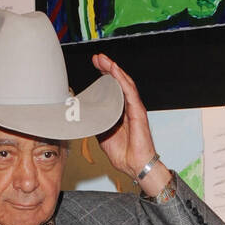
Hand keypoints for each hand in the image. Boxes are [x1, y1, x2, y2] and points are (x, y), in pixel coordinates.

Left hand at [91, 55, 169, 193]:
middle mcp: (128, 107)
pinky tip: (114, 70)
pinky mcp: (138, 111)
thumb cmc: (124, 154)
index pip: (112, 88)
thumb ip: (97, 123)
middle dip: (107, 68)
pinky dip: (122, 79)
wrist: (135, 166)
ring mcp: (134, 108)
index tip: (94, 66)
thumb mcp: (102, 136)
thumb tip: (85, 115)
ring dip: (113, 70)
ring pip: (124, 83)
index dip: (104, 76)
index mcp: (120, 112)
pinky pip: (130, 91)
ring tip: (104, 60)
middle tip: (97, 58)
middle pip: (118, 82)